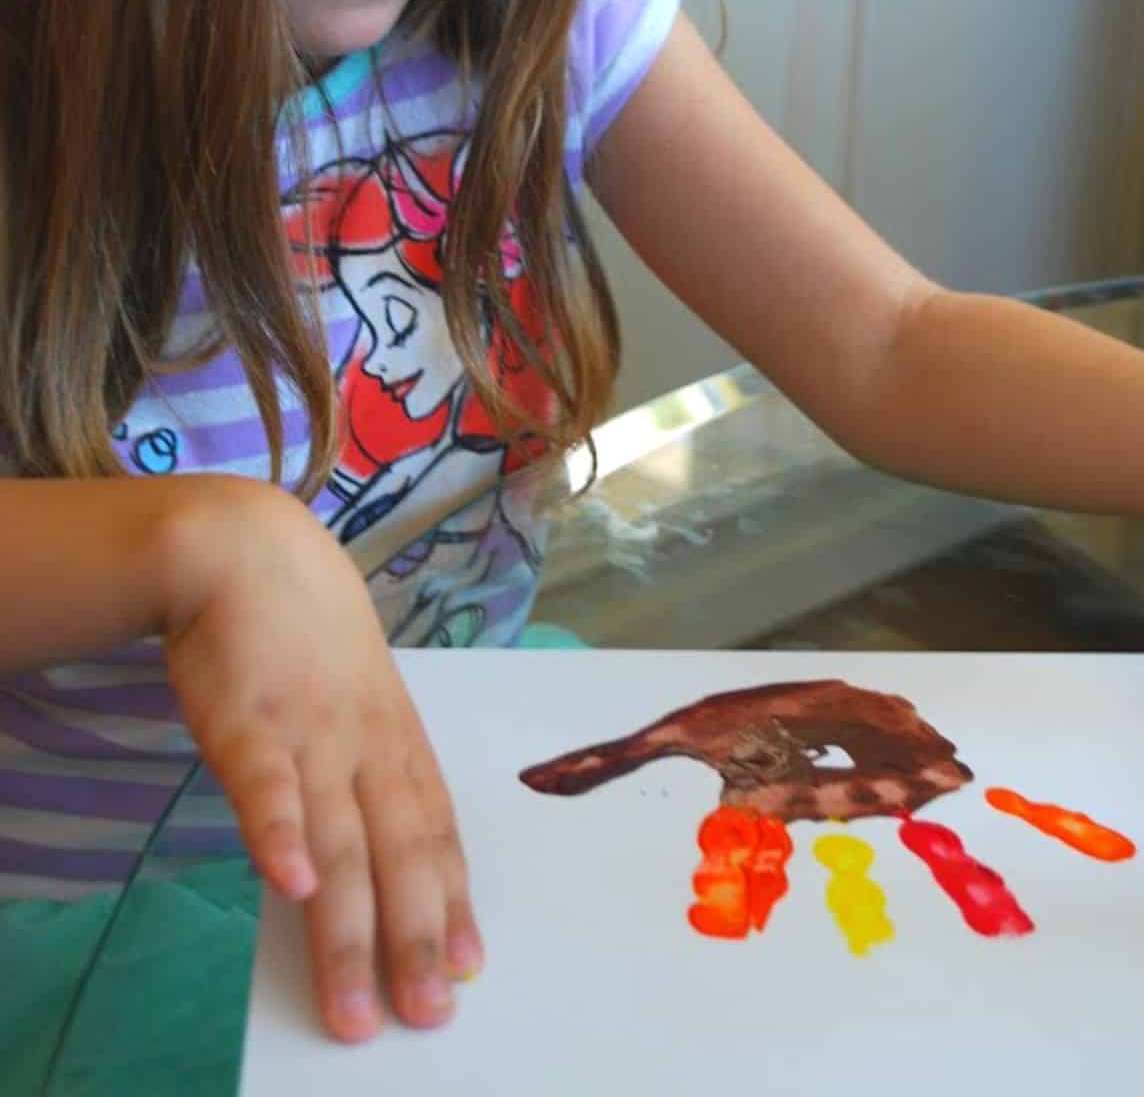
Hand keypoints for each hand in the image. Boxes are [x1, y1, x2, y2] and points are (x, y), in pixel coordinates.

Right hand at [161, 478, 482, 1041]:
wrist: (249, 550)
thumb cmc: (306, 631)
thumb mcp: (355, 694)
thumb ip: (364, 764)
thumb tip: (361, 848)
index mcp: (396, 738)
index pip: (436, 831)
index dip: (454, 899)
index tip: (471, 966)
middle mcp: (366, 745)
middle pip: (399, 852)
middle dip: (417, 938)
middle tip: (430, 1015)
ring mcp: (311, 734)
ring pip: (338, 843)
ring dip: (347, 928)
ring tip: (356, 1005)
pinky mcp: (248, 722)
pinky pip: (267, 787)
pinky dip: (280, 835)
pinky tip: (289, 886)